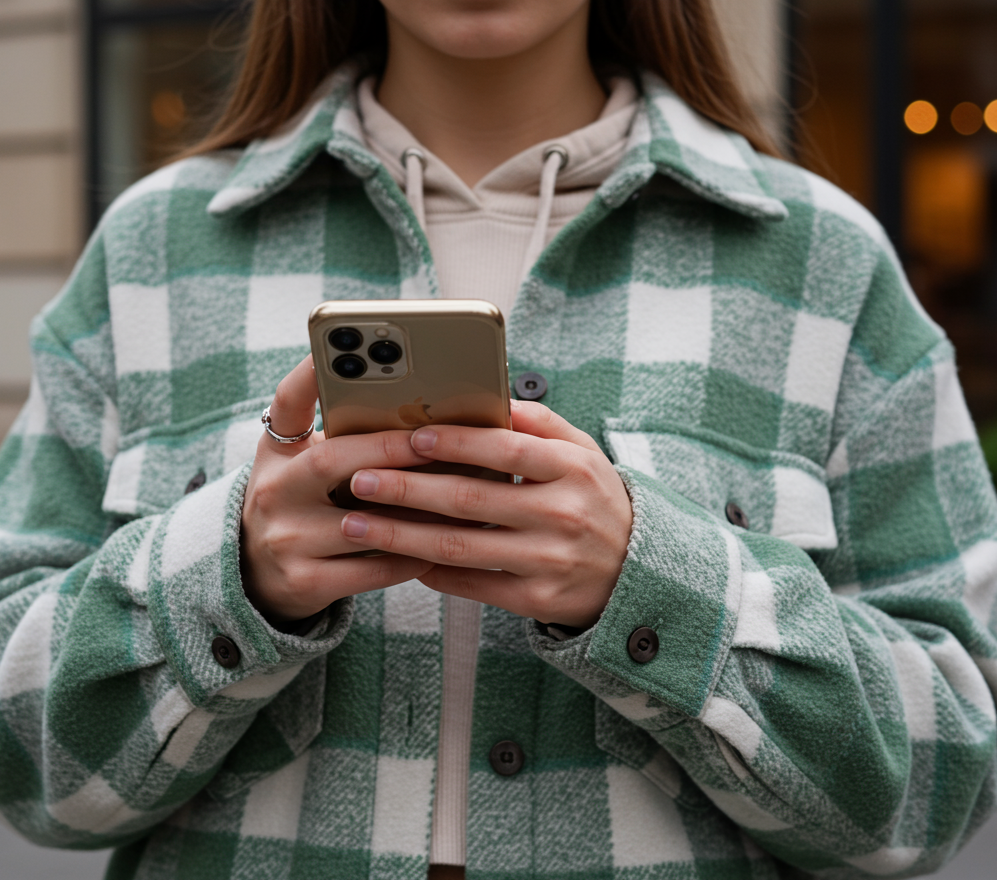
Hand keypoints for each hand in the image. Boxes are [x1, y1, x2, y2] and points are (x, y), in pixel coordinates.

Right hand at [240, 356, 435, 621]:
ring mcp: (285, 538)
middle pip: (330, 460)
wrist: (255, 577)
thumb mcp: (300, 464)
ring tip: (456, 494)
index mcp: (277, 452)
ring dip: (413, 510)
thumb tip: (422, 413)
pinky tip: (441, 543)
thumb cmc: (301, 505)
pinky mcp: (304, 582)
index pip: (287, 402)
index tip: (337, 346)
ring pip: (360, 521)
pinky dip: (409, 556)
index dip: (309, 372)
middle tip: (431, 439)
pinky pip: (371, 569)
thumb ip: (343, 438)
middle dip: (386, 448)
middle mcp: (272, 490)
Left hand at [338, 400, 633, 627]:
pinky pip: (473, 586)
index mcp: (572, 469)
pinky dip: (432, 572)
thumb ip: (539, 423)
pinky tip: (398, 558)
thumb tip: (489, 396)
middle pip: (470, 499)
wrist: (637, 572)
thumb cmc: (595, 500)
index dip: (453, 441)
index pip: (504, 448)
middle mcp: (561, 514)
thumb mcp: (583, 453)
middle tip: (360, 480)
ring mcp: (549, 560)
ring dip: (401, 535)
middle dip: (406, 489)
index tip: (409, 436)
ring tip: (359, 523)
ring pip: (460, 546)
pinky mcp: (537, 600)